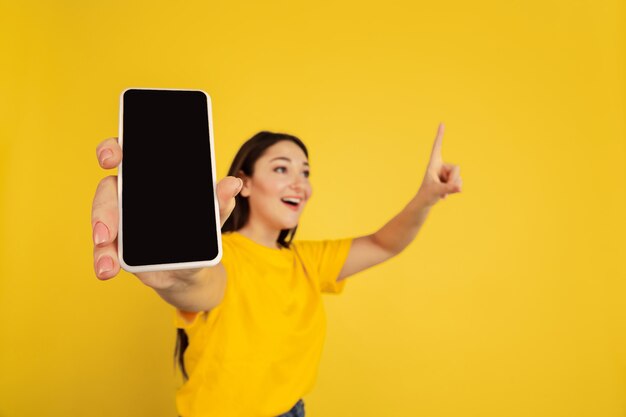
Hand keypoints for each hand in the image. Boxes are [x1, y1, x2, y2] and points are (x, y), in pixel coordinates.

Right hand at [91, 137, 242, 286]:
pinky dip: (103, 258)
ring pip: (102, 219)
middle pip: (108, 189)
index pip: (128, 153)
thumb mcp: (213, 216)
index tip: (112, 158)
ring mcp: (120, 218)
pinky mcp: (115, 242)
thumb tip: (233, 184)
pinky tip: (107, 269)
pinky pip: (104, 247)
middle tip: (107, 231)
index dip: (113, 150)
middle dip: (104, 208)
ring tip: (108, 263)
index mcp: (152, 177)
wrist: (192, 267)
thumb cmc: (200, 230)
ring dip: (101, 240)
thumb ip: (219, 201)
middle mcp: (131, 193)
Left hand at [416, 123, 462, 206]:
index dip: (440, 136)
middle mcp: (440, 166)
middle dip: (453, 179)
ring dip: (452, 186)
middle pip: (456, 168)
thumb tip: (460, 187)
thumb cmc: (426, 196)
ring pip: (459, 176)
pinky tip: (444, 195)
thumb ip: (448, 188)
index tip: (442, 123)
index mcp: (433, 164)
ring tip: (441, 192)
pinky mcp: (449, 180)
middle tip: (442, 189)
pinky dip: (454, 190)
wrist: (424, 204)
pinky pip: (460, 182)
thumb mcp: (437, 192)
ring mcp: (446, 173)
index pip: (437, 147)